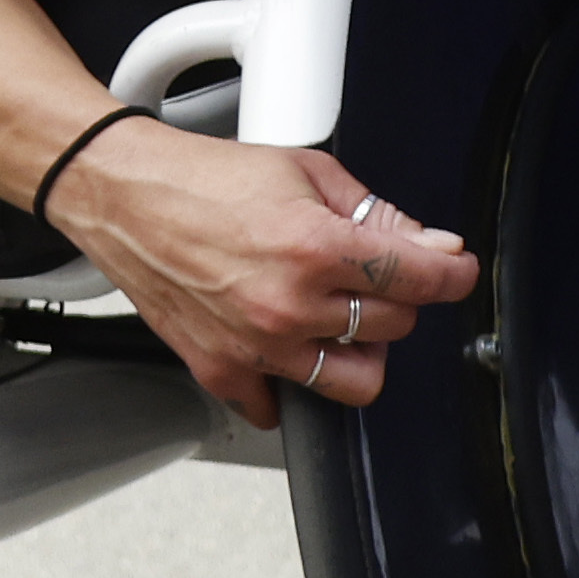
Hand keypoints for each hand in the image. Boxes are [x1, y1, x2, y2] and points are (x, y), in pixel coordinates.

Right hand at [51, 119, 478, 428]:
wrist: (123, 196)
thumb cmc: (200, 179)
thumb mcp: (303, 170)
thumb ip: (373, 212)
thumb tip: (426, 243)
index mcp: (314, 246)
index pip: (417, 278)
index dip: (451, 274)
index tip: (454, 271)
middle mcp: (289, 303)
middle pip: (393, 327)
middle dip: (395, 298)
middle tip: (370, 274)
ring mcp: (257, 345)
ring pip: (355, 380)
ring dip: (359, 350)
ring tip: (338, 319)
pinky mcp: (222, 370)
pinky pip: (281, 407)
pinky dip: (290, 385)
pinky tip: (286, 348)